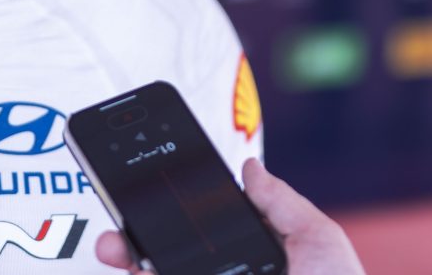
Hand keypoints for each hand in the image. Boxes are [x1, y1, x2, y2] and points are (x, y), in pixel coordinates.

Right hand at [95, 158, 366, 274]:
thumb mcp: (317, 240)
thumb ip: (279, 202)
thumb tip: (250, 166)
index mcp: (244, 259)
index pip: (194, 234)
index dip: (164, 216)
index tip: (140, 195)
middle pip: (161, 262)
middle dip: (129, 245)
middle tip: (114, 238)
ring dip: (131, 269)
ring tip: (119, 254)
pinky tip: (144, 273)